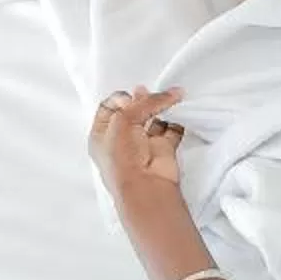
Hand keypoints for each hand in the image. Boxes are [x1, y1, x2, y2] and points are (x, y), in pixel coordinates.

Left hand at [88, 86, 186, 207]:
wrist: (145, 185)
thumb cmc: (123, 159)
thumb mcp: (124, 120)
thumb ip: (144, 103)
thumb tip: (169, 94)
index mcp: (102, 133)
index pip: (110, 107)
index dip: (121, 98)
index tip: (132, 97)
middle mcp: (122, 139)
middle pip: (134, 111)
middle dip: (143, 100)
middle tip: (150, 93)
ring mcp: (143, 144)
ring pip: (154, 119)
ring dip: (162, 108)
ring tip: (169, 99)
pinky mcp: (163, 150)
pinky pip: (172, 131)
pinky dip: (177, 122)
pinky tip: (178, 113)